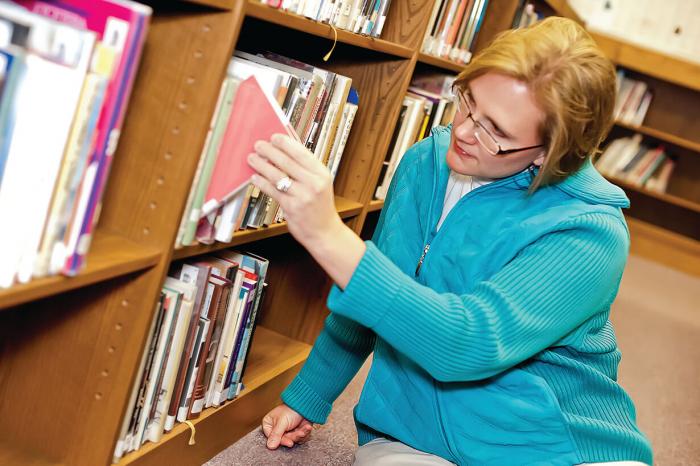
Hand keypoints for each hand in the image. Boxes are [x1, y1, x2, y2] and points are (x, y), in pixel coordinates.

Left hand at [247, 134, 344, 249]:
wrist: (324, 232)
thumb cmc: (320, 207)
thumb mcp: (319, 184)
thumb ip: (305, 168)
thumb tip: (285, 151)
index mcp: (322, 174)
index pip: (301, 153)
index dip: (285, 143)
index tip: (274, 137)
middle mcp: (314, 184)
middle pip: (287, 162)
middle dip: (269, 151)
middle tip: (258, 145)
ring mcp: (302, 196)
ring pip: (277, 175)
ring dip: (261, 165)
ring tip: (252, 158)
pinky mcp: (291, 207)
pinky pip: (272, 191)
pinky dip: (261, 182)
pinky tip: (255, 177)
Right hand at [261, 403, 313, 448]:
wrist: (305, 403)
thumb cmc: (291, 409)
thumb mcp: (282, 421)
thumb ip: (276, 434)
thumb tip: (270, 446)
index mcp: (269, 424)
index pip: (272, 438)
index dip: (281, 441)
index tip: (289, 442)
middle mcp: (277, 429)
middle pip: (284, 440)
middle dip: (294, 436)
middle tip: (300, 433)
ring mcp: (287, 431)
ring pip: (293, 440)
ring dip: (301, 434)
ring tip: (306, 427)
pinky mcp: (296, 432)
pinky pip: (300, 438)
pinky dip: (305, 433)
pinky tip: (307, 426)